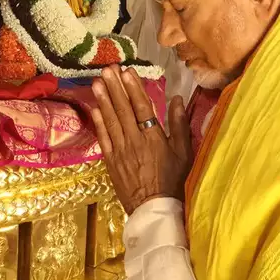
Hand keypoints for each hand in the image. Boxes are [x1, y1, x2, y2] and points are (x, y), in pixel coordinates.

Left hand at [91, 66, 192, 214]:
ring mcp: (120, 151)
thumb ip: (180, 125)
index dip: (134, 88)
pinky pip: (103, 138)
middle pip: (123, 110)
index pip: (142, 107)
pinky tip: (95, 108)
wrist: (155, 210)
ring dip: (103, 100)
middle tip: (107, 69)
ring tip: (97, 82)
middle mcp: (135, 141)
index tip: (127, 71)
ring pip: (111, 121)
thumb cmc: (174, 181)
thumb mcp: (184, 153)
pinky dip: (99, 123)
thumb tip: (178, 99)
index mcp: (154, 138)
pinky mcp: (111, 161)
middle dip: (115, 87)